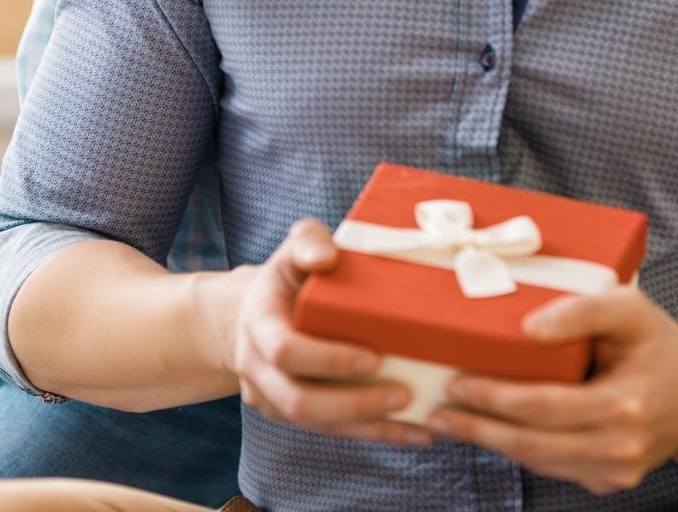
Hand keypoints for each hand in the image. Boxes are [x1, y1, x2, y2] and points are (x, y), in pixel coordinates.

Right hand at [225, 219, 433, 445]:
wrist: (255, 313)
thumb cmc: (288, 276)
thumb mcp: (293, 250)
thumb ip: (308, 243)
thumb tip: (327, 256)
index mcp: (258, 325)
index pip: (285, 351)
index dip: (328, 359)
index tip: (374, 357)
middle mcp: (259, 369)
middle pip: (299, 402)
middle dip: (353, 403)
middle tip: (404, 395)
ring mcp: (275, 398)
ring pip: (320, 425)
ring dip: (372, 427)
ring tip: (422, 423)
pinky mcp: (296, 415)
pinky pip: (335, 432)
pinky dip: (377, 433)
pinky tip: (417, 432)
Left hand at [426, 286, 677, 494]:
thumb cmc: (660, 343)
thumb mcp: (631, 309)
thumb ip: (582, 310)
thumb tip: (526, 329)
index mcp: (626, 403)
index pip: (543, 406)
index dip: (494, 398)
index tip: (457, 383)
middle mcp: (621, 446)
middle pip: (533, 444)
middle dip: (479, 429)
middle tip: (438, 414)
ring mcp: (617, 471)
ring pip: (539, 462)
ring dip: (492, 444)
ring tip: (453, 423)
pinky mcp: (612, 481)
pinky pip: (555, 467)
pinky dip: (521, 450)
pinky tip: (493, 432)